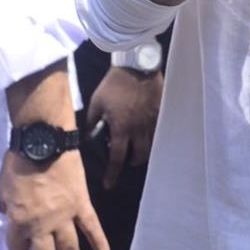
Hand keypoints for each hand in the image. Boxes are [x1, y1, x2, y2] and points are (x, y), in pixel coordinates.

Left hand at [0, 148, 109, 249]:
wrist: (44, 139)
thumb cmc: (19, 161)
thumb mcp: (3, 187)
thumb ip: (7, 206)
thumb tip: (10, 214)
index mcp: (20, 221)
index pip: (17, 248)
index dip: (17, 246)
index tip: (20, 241)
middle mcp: (43, 225)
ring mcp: (65, 216)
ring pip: (69, 248)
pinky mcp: (81, 204)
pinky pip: (93, 227)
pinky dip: (101, 244)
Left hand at [87, 66, 163, 189]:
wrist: (136, 64)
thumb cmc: (114, 83)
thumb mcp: (97, 101)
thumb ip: (92, 120)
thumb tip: (90, 133)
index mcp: (121, 128)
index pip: (117, 159)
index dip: (112, 174)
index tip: (109, 185)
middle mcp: (138, 129)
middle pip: (139, 156)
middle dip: (132, 162)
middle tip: (126, 160)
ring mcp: (152, 120)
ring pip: (151, 144)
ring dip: (142, 149)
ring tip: (136, 146)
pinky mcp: (160, 110)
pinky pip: (157, 129)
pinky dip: (151, 135)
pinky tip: (146, 130)